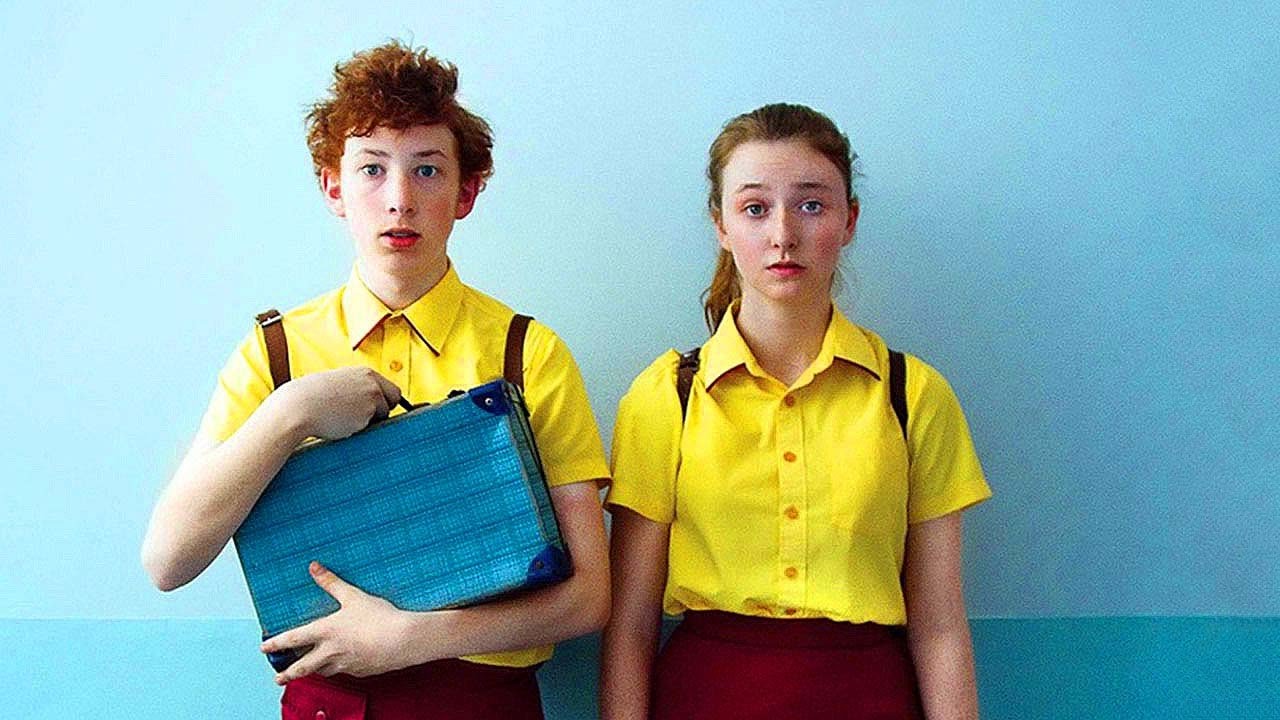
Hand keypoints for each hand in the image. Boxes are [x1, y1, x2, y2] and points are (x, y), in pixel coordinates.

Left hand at [261, 562, 415, 683]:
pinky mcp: (360, 670)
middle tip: (278, 677)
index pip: (293, 639)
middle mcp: (331, 651)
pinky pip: (344, 671)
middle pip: (303, 667)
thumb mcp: (353, 596)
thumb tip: (314, 567)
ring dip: (314, 670)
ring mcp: (345, 664)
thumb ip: (331, 583)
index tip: (264, 648)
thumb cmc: (378, 618)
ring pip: (323, 671)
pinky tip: (344, 663)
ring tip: (311, 669)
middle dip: (288, 673)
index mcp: (325, 632)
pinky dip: (339, 668)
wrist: (401, 640)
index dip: (276, 643)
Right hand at [277, 367, 402, 440]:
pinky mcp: (368, 412)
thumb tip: (362, 403)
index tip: (376, 408)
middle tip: (367, 418)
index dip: (383, 400)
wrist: (298, 407)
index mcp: (364, 373)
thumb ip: (353, 389)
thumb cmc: (309, 398)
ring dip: (369, 421)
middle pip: (395, 398)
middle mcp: (372, 382)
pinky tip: (341, 424)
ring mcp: (372, 396)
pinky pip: (370, 426)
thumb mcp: (336, 384)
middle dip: (385, 409)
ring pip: (382, 415)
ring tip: (344, 419)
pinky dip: (359, 428)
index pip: (388, 387)